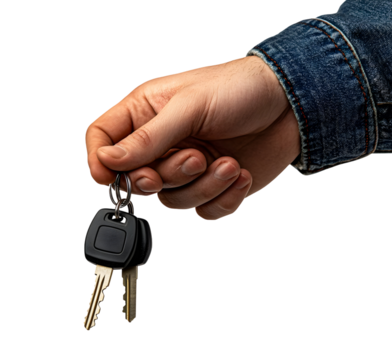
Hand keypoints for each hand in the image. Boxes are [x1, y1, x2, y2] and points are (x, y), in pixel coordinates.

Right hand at [85, 55, 299, 220]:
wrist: (291, 105)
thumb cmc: (239, 88)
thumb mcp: (189, 106)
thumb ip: (147, 137)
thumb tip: (108, 159)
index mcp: (146, 112)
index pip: (103, 137)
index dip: (99, 159)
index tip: (108, 176)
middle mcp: (163, 143)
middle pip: (138, 178)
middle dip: (167, 176)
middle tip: (193, 159)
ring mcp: (187, 168)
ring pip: (172, 200)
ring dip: (202, 186)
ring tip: (227, 163)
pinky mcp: (212, 186)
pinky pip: (203, 210)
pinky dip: (222, 198)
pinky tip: (239, 174)